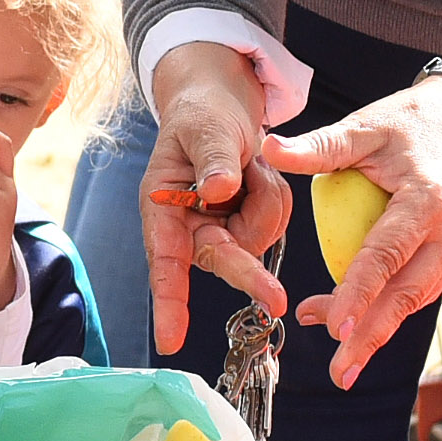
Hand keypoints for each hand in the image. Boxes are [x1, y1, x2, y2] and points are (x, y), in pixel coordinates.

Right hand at [139, 41, 292, 356]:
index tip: (171, 339)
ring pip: (259, 238)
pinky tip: (258, 172)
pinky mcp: (247, 225)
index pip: (165, 261)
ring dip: (265, 199)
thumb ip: (214, 158)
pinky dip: (274, 196)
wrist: (222, 101)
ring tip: (251, 162)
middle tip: (278, 300)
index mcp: (163, 207)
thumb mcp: (207, 127)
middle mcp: (189, 226)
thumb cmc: (202, 112)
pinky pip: (276, 223)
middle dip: (249, 272)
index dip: (168, 302)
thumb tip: (216, 191)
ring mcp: (220, 228)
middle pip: (223, 259)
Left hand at [270, 81, 441, 385]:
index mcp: (428, 197)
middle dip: (372, 335)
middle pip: (407, 292)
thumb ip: (320, 146)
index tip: (335, 328)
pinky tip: (358, 324)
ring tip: (338, 354)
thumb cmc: (409, 123)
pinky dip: (391, 308)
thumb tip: (268, 147)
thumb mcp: (365, 127)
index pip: (387, 254)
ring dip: (377, 327)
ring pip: (416, 298)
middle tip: (339, 371)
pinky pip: (423, 288)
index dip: (359, 292)